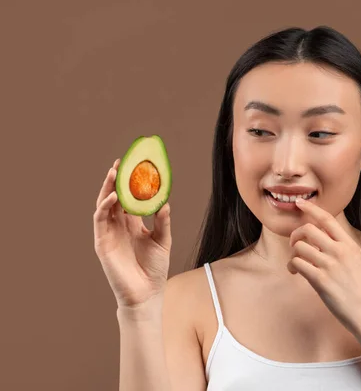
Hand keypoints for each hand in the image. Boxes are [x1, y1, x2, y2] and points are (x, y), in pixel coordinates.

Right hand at [93, 158, 171, 308]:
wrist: (146, 293)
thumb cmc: (154, 269)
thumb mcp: (163, 241)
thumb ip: (163, 222)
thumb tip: (165, 202)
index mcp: (133, 224)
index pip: (129, 198)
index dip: (130, 184)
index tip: (135, 166)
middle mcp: (119, 226)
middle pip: (114, 197)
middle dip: (116, 180)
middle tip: (121, 162)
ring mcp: (109, 233)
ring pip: (104, 205)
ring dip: (107, 188)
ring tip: (114, 173)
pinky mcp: (102, 243)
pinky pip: (100, 220)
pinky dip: (105, 206)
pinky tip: (114, 196)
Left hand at [288, 198, 360, 336]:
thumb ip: (349, 247)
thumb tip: (337, 238)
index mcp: (349, 245)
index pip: (328, 219)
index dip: (311, 208)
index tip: (300, 203)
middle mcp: (339, 252)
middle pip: (308, 230)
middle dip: (295, 234)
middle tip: (293, 243)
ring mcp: (330, 266)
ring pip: (299, 247)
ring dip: (292, 253)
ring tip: (295, 263)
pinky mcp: (320, 280)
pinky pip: (297, 264)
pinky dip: (292, 266)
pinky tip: (295, 272)